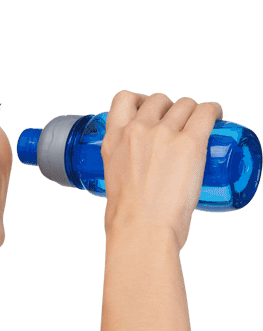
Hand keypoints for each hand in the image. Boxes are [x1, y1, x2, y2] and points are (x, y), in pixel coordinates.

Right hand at [100, 90, 221, 250]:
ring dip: (193, 112)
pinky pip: (208, 111)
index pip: (123, 99)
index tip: (150, 111)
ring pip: (185, 103)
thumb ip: (123, 167)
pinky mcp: (190, 142)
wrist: (140, 232)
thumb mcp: (113, 182)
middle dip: (170, 109)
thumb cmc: (127, 220)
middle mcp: (137, 131)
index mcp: (113, 141)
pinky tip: (217, 119)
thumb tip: (141, 175)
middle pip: (158, 99)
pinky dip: (214, 112)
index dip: (140, 100)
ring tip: (200, 127)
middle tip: (179, 127)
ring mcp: (164, 134)